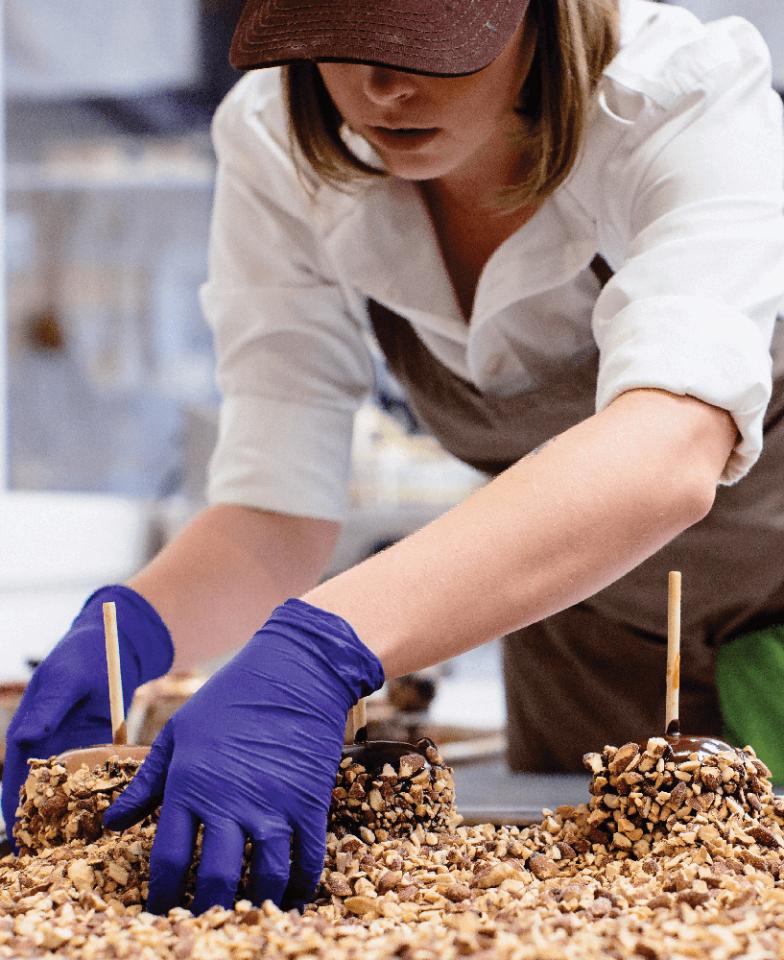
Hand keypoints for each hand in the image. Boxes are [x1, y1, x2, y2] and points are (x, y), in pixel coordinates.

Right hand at [2, 585, 172, 849]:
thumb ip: (48, 709)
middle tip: (60, 859)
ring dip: (77, 819)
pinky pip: (100, 778)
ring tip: (90, 848)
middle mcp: (48, 750)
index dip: (16, 815)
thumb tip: (25, 739)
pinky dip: (104, 797)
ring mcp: (74, 752)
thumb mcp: (63, 680)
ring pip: (71, 794)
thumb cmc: (80, 657)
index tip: (21, 845)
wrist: (113, 645)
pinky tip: (119, 817)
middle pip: (42, 798)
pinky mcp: (99, 749)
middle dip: (47, 828)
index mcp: (28, 737)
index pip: (15, 784)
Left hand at [102, 598, 383, 914]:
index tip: (161, 909)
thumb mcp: (179, 732)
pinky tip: (290, 893)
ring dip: (255, 903)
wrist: (294, 670)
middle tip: (203, 919)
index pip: (170, 860)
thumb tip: (112, 824)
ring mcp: (275, 804)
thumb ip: (146, 782)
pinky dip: (300, 885)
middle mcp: (231, 801)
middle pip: (217, 880)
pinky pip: (307, 859)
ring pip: (266, 878)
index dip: (163, 895)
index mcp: (190, 785)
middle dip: (207, 909)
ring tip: (246, 911)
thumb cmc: (230, 697)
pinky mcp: (310, 801)